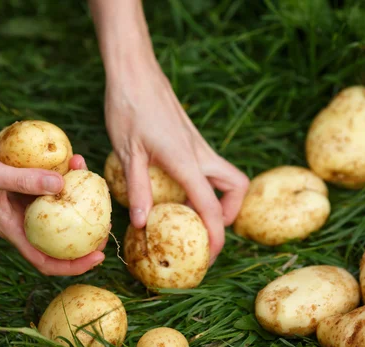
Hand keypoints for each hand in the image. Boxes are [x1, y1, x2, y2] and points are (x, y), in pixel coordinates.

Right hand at [0, 120, 106, 275]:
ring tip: (86, 169)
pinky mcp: (22, 175)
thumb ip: (24, 180)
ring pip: (56, 201)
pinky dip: (62, 169)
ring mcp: (21, 195)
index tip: (97, 258)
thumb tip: (64, 185)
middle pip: (57, 233)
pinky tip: (72, 155)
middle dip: (83, 228)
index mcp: (10, 227)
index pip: (44, 259)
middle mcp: (19, 216)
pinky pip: (48, 177)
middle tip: (107, 215)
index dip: (72, 265)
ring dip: (75, 190)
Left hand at [104, 61, 248, 262]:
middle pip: (237, 187)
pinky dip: (203, 182)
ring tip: (189, 213)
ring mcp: (197, 144)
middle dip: (229, 212)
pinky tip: (175, 187)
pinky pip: (208, 165)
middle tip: (204, 228)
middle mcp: (200, 153)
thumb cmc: (128, 107)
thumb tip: (142, 223)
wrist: (134, 71)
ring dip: (219, 197)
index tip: (209, 258)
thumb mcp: (127, 152)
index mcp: (186, 161)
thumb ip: (138, 188)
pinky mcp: (190, 138)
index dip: (215, 236)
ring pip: (226, 175)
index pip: (211, 207)